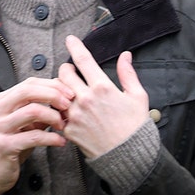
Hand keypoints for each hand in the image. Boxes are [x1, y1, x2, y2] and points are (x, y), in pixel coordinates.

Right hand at [0, 77, 73, 194]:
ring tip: (63, 125)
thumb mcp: (24, 123)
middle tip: (69, 104)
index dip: (52, 85)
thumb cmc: (10, 145)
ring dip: (53, 116)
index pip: (29, 83)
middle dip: (53, 94)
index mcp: (0, 101)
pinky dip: (52, 138)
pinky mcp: (4, 145)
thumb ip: (39, 108)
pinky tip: (60, 141)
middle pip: (28, 91)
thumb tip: (62, 94)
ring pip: (32, 111)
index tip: (69, 93)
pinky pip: (34, 137)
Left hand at [57, 35, 149, 158]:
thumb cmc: (135, 126)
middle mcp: (85, 99)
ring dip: (60, 88)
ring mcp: (75, 115)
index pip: (83, 59)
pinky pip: (58, 113)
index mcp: (102, 87)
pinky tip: (68, 109)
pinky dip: (60, 108)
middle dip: (66, 68)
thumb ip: (128, 73)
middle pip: (64, 73)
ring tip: (68, 90)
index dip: (75, 46)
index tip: (70, 39)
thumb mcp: (137, 96)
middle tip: (71, 70)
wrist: (128, 156)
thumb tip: (125, 56)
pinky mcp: (69, 129)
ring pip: (57, 92)